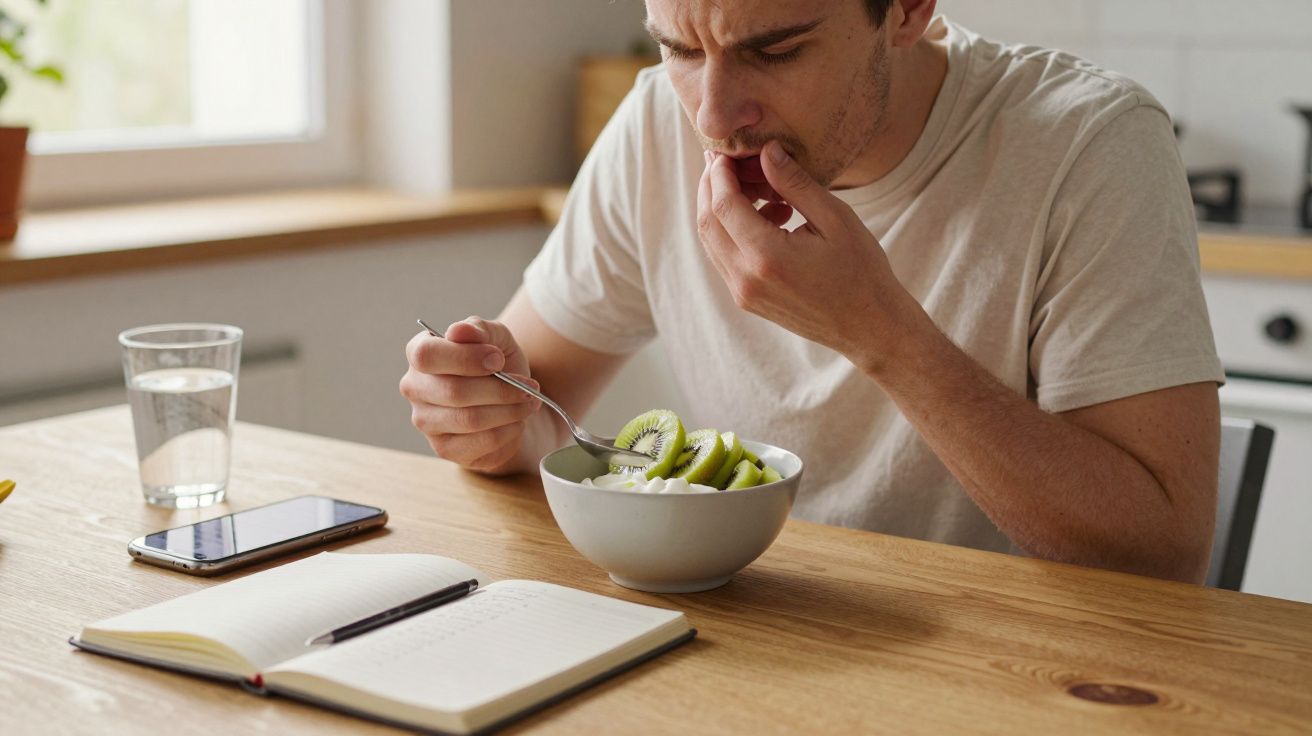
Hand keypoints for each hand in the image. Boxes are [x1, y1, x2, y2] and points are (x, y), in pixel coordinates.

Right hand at [400, 317, 541, 470]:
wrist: (509, 398)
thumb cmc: (496, 362)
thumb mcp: (495, 337)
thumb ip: (479, 329)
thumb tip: (458, 331)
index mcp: (419, 353)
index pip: (427, 356)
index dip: (466, 358)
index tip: (499, 359)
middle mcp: (414, 387)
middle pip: (453, 392)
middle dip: (500, 389)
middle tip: (529, 386)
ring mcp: (425, 421)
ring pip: (469, 419)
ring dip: (509, 410)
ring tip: (529, 401)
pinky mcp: (444, 448)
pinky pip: (481, 442)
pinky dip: (508, 430)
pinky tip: (517, 420)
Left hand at [698, 140, 921, 369]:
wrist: (869, 326)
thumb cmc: (862, 271)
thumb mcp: (835, 219)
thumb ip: (796, 184)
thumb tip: (766, 151)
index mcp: (767, 257)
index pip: (723, 205)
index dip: (719, 173)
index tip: (726, 151)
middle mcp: (746, 279)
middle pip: (707, 223)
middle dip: (711, 187)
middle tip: (727, 162)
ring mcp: (743, 294)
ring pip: (711, 241)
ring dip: (720, 209)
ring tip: (757, 188)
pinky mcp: (747, 300)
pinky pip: (724, 258)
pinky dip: (732, 231)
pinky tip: (768, 217)